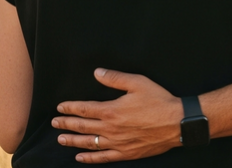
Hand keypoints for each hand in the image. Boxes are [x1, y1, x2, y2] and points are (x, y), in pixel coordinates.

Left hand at [53, 69, 182, 162]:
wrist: (177, 123)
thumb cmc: (159, 101)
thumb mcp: (137, 83)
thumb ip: (115, 78)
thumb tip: (96, 73)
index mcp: (111, 110)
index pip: (84, 109)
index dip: (70, 108)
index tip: (60, 107)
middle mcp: (110, 129)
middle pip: (82, 126)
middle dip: (66, 123)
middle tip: (55, 122)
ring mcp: (117, 143)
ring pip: (89, 143)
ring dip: (73, 141)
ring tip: (60, 139)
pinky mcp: (125, 153)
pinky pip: (103, 157)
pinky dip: (90, 158)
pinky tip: (80, 158)